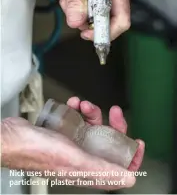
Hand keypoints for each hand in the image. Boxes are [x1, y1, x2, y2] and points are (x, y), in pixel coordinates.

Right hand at [1, 97, 143, 189]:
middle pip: (107, 142)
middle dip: (112, 125)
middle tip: (114, 112)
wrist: (10, 137)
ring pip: (92, 126)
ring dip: (91, 112)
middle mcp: (81, 157)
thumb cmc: (35, 150)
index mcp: (86, 168)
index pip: (117, 169)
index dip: (130, 157)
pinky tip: (72, 103)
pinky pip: (76, 118)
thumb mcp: (73, 159)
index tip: (137, 142)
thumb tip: (128, 179)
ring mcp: (72, 143)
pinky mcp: (63, 132)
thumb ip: (101, 168)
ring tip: (83, 104)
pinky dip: (76, 108)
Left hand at [56, 0, 130, 40]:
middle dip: (86, 21)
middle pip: (106, 24)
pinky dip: (74, 8)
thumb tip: (77, 23)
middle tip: (72, 9)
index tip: (87, 33)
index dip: (106, 32)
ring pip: (92, 20)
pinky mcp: (95, 1)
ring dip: (76, 13)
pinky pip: (85, 14)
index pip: (122, 21)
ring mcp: (105, 0)